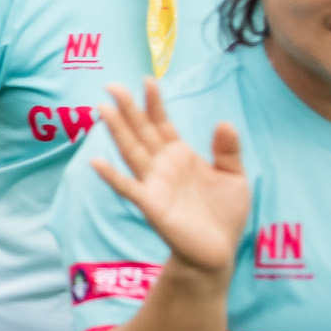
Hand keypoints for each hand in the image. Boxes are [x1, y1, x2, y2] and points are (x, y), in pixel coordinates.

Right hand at [90, 82, 249, 279]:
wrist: (217, 250)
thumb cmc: (223, 213)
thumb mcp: (234, 177)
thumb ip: (227, 150)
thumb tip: (223, 122)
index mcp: (179, 155)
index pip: (163, 123)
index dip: (154, 102)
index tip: (148, 79)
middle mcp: (162, 165)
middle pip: (141, 131)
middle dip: (128, 108)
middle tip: (113, 85)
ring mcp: (153, 183)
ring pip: (131, 151)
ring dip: (117, 131)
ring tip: (103, 109)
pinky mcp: (151, 204)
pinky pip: (128, 188)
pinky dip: (111, 176)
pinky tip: (97, 163)